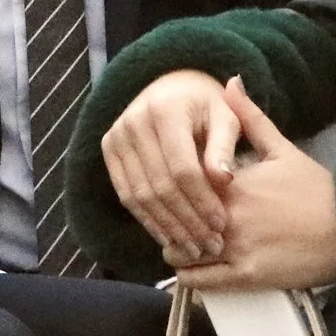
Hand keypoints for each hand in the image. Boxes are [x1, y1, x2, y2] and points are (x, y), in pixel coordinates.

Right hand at [102, 68, 237, 262]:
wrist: (173, 86)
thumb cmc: (207, 106)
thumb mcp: (226, 117)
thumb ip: (224, 146)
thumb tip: (224, 180)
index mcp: (167, 109)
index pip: (183, 168)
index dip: (202, 200)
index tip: (221, 225)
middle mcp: (135, 121)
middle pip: (160, 185)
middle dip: (186, 220)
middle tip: (209, 246)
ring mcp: (117, 135)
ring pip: (140, 195)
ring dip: (167, 227)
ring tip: (192, 249)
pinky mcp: (109, 150)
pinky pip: (126, 194)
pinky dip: (147, 220)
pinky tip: (168, 237)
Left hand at [176, 80, 335, 291]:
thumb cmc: (317, 190)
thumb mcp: (283, 148)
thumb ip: (251, 118)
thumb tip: (231, 82)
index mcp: (234, 181)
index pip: (182, 182)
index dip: (174, 185)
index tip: (174, 185)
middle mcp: (229, 214)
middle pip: (178, 218)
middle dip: (173, 218)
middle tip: (175, 217)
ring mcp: (236, 247)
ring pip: (181, 252)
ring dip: (178, 248)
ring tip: (183, 243)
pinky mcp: (246, 276)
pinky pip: (199, 280)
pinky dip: (190, 275)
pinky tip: (193, 266)